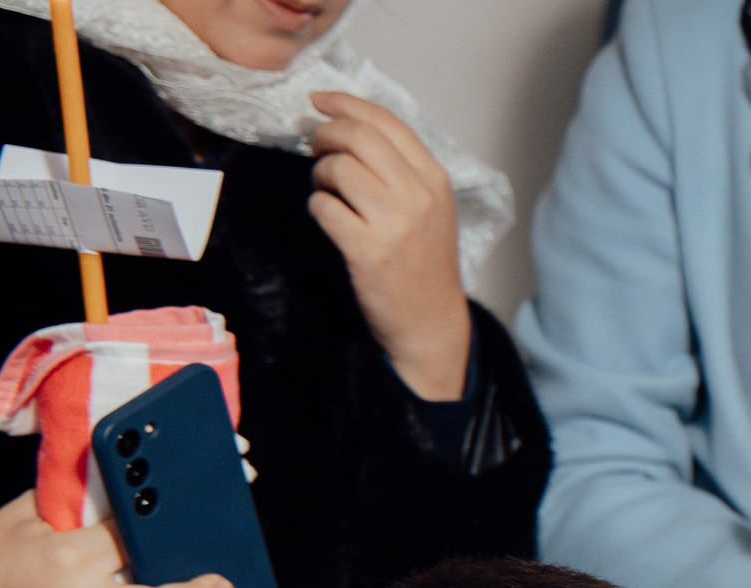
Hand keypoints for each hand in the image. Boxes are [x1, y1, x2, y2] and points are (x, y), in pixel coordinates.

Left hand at [308, 91, 471, 400]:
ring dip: (320, 174)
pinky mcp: (368, 250)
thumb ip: (401, 169)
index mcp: (434, 180)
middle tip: (316, 148)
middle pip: (358, 137)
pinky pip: (323, 207)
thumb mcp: (431, 209)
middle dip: (326, 135)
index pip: (386, 122)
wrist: (432, 323)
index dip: (345, 103)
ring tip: (327, 191)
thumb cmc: (425, 264)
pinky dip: (317, 207)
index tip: (319, 101)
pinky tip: (329, 220)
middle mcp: (418, 196)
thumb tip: (349, 130)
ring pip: (338, 168)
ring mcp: (394, 224)